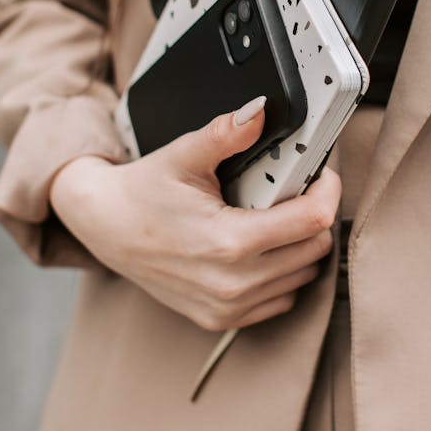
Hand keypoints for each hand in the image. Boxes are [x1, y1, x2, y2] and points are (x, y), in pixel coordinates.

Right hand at [48, 96, 341, 331]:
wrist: (104, 228)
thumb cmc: (142, 192)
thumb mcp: (184, 155)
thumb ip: (226, 133)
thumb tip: (260, 111)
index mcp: (228, 242)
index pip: (312, 222)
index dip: (327, 192)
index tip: (322, 176)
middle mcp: (232, 283)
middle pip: (315, 250)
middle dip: (315, 215)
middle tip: (297, 191)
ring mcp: (228, 306)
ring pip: (303, 276)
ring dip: (302, 246)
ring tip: (277, 217)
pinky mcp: (222, 319)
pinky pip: (281, 299)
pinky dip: (284, 274)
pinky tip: (263, 248)